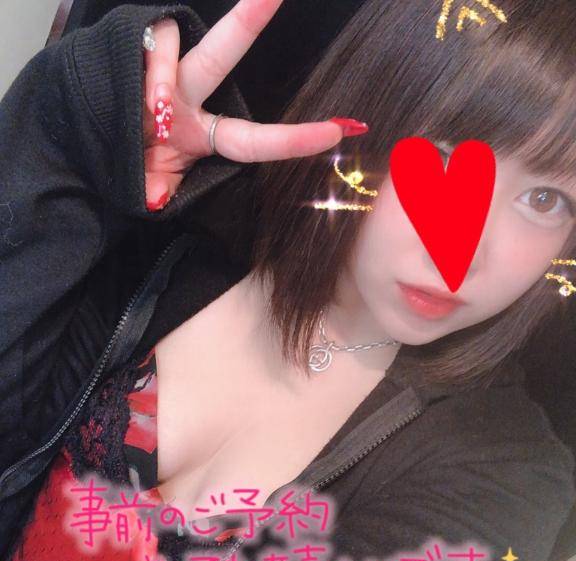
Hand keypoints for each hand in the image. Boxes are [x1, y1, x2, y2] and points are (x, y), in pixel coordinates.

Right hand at [142, 0, 368, 209]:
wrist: (84, 141)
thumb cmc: (126, 162)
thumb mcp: (148, 184)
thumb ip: (160, 188)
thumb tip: (154, 200)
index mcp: (202, 133)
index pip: (253, 138)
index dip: (293, 139)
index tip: (339, 132)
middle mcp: (187, 94)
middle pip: (222, 54)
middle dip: (248, 20)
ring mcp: (160, 70)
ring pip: (169, 45)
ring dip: (158, 79)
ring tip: (153, 112)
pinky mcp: (131, 48)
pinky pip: (147, 46)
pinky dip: (144, 73)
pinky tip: (132, 93)